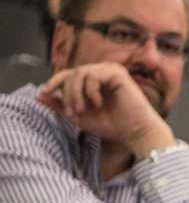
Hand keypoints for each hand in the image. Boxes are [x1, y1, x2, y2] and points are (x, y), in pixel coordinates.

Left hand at [37, 63, 172, 155]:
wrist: (135, 132)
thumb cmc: (112, 125)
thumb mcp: (80, 117)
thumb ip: (60, 106)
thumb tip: (38, 96)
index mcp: (91, 81)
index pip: (67, 75)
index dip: (53, 82)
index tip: (45, 93)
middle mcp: (99, 72)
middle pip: (71, 74)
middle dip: (67, 94)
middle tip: (72, 112)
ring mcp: (109, 71)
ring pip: (79, 73)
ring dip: (76, 93)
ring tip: (82, 110)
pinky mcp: (117, 73)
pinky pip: (93, 75)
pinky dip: (91, 91)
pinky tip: (98, 103)